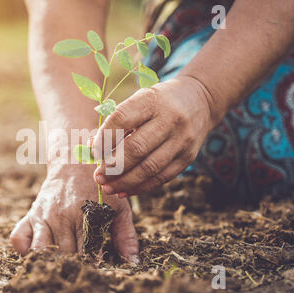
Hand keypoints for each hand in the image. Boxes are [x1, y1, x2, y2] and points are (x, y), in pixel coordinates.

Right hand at [10, 164, 138, 262]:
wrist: (76, 161)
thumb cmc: (101, 187)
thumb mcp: (119, 207)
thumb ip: (126, 235)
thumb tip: (132, 261)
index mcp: (85, 215)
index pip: (87, 252)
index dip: (92, 264)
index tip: (95, 267)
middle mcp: (62, 217)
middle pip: (64, 255)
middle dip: (72, 265)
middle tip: (79, 268)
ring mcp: (44, 216)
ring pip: (40, 250)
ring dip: (48, 261)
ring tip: (59, 264)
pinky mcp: (31, 214)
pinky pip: (18, 238)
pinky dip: (25, 250)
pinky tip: (39, 252)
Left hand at [92, 75, 214, 196]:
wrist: (200, 101)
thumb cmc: (158, 103)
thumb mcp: (139, 101)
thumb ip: (116, 123)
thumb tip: (93, 148)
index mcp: (151, 100)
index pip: (122, 119)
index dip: (104, 138)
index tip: (93, 151)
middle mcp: (169, 119)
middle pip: (137, 148)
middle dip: (113, 166)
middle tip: (98, 177)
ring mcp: (181, 140)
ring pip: (150, 168)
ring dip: (125, 182)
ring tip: (108, 187)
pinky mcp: (188, 157)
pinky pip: (162, 177)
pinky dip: (141, 187)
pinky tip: (125, 191)